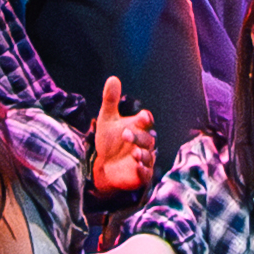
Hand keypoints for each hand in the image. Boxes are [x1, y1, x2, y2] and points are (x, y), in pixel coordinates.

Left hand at [86, 76, 159, 195]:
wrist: (104, 166)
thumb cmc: (109, 141)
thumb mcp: (107, 120)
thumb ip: (111, 101)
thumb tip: (113, 78)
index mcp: (139, 127)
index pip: (146, 121)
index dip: (144, 119)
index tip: (142, 116)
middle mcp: (144, 143)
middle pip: (147, 138)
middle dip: (137, 136)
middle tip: (125, 133)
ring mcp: (144, 159)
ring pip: (148, 156)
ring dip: (142, 154)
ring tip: (134, 153)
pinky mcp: (141, 176)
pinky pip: (146, 174)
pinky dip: (143, 170)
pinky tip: (137, 167)